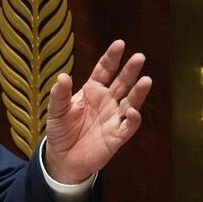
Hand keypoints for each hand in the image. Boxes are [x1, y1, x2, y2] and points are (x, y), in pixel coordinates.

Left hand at [44, 40, 151, 183]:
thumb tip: (63, 77)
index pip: (104, 70)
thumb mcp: (56, 110)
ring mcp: (114, 118)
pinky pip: (129, 126)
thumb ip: (59, 94)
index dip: (112, 58)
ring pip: (131, 102)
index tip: (120, 44)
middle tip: (139, 57)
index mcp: (93, 91)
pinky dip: (133, 119)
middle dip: (130, 70)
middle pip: (122, 83)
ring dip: (138, 92)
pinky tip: (133, 111)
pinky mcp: (117, 136)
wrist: (62, 157)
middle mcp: (107, 101)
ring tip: (146, 80)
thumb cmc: (61, 131)